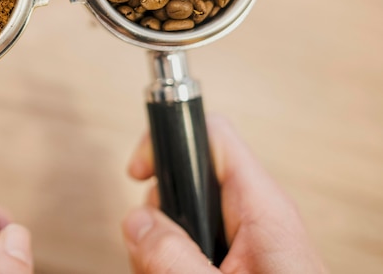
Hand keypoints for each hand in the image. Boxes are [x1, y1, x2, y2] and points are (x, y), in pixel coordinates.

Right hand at [122, 114, 327, 272]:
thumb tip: (136, 221)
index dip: (168, 139)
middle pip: (186, 178)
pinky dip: (173, 264)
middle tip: (153, 256)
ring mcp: (243, 238)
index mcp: (260, 208)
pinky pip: (190, 245)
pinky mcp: (236, 260)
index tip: (139, 171)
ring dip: (161, 248)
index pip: (211, 135)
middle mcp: (252, 214)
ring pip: (182, 216)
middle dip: (157, 215)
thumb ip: (174, 258)